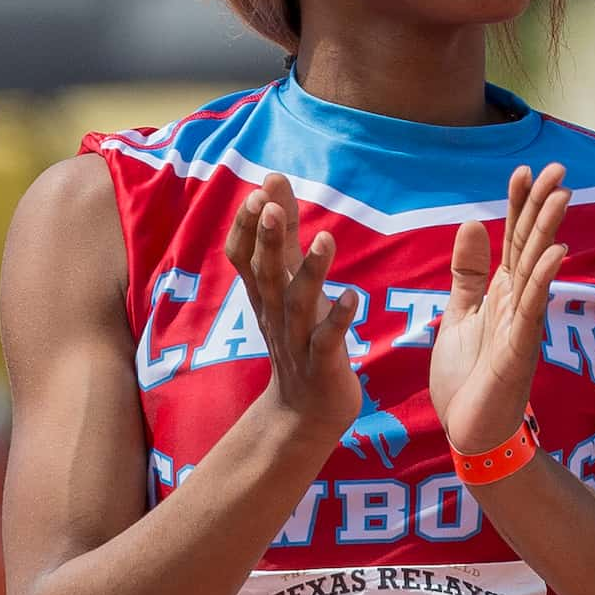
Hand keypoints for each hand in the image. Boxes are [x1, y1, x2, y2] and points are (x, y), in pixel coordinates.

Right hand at [225, 180, 361, 438]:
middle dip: (265, 238)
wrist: (305, 411)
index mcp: (265, 294)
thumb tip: (272, 183)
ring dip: (310, 270)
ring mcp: (297, 339)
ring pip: (298, 302)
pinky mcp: (323, 363)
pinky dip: (339, 319)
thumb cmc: (300, 338)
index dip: (246, 225)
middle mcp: (276, 313)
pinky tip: (352, 297)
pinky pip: (328, 340)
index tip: (259, 190)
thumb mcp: (287, 284)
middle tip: (267, 203)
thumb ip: (282, 236)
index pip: (242, 256)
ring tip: (326, 238)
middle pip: (265, 272)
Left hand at [430, 163, 569, 454]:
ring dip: (549, 231)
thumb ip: (465, 273)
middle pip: (531, 244)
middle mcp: (517, 302)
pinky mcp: (520, 349)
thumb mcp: (457, 315)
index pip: (512, 238)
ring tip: (562, 193)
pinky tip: (556, 251)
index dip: (517, 204)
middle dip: (542, 206)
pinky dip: (544, 279)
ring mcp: (522, 324)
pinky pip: (533, 308)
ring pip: (536, 268)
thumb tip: (472, 222)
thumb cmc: (466, 379)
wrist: (470, 432)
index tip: (522, 169)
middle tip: (557, 167)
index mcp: (500, 293)